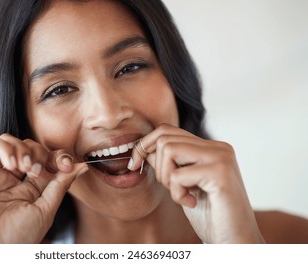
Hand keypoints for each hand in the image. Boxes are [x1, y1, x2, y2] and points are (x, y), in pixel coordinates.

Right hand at [0, 134, 87, 242]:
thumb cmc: (16, 237)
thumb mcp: (46, 209)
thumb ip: (61, 184)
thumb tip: (82, 166)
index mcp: (29, 187)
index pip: (46, 159)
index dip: (57, 156)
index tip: (66, 164)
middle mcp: (11, 177)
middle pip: (30, 147)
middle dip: (39, 153)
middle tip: (38, 170)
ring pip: (10, 141)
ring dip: (23, 149)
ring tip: (24, 168)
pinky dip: (4, 147)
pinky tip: (11, 164)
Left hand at [129, 124, 263, 242]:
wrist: (236, 240)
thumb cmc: (210, 215)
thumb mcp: (182, 184)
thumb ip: (167, 164)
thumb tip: (143, 149)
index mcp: (211, 147)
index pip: (168, 130)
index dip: (145, 145)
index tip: (134, 164)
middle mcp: (218, 147)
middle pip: (165, 138)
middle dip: (157, 166)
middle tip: (171, 187)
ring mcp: (221, 157)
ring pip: (169, 149)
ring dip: (167, 178)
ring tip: (182, 195)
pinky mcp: (220, 173)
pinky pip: (177, 175)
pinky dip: (176, 194)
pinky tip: (192, 203)